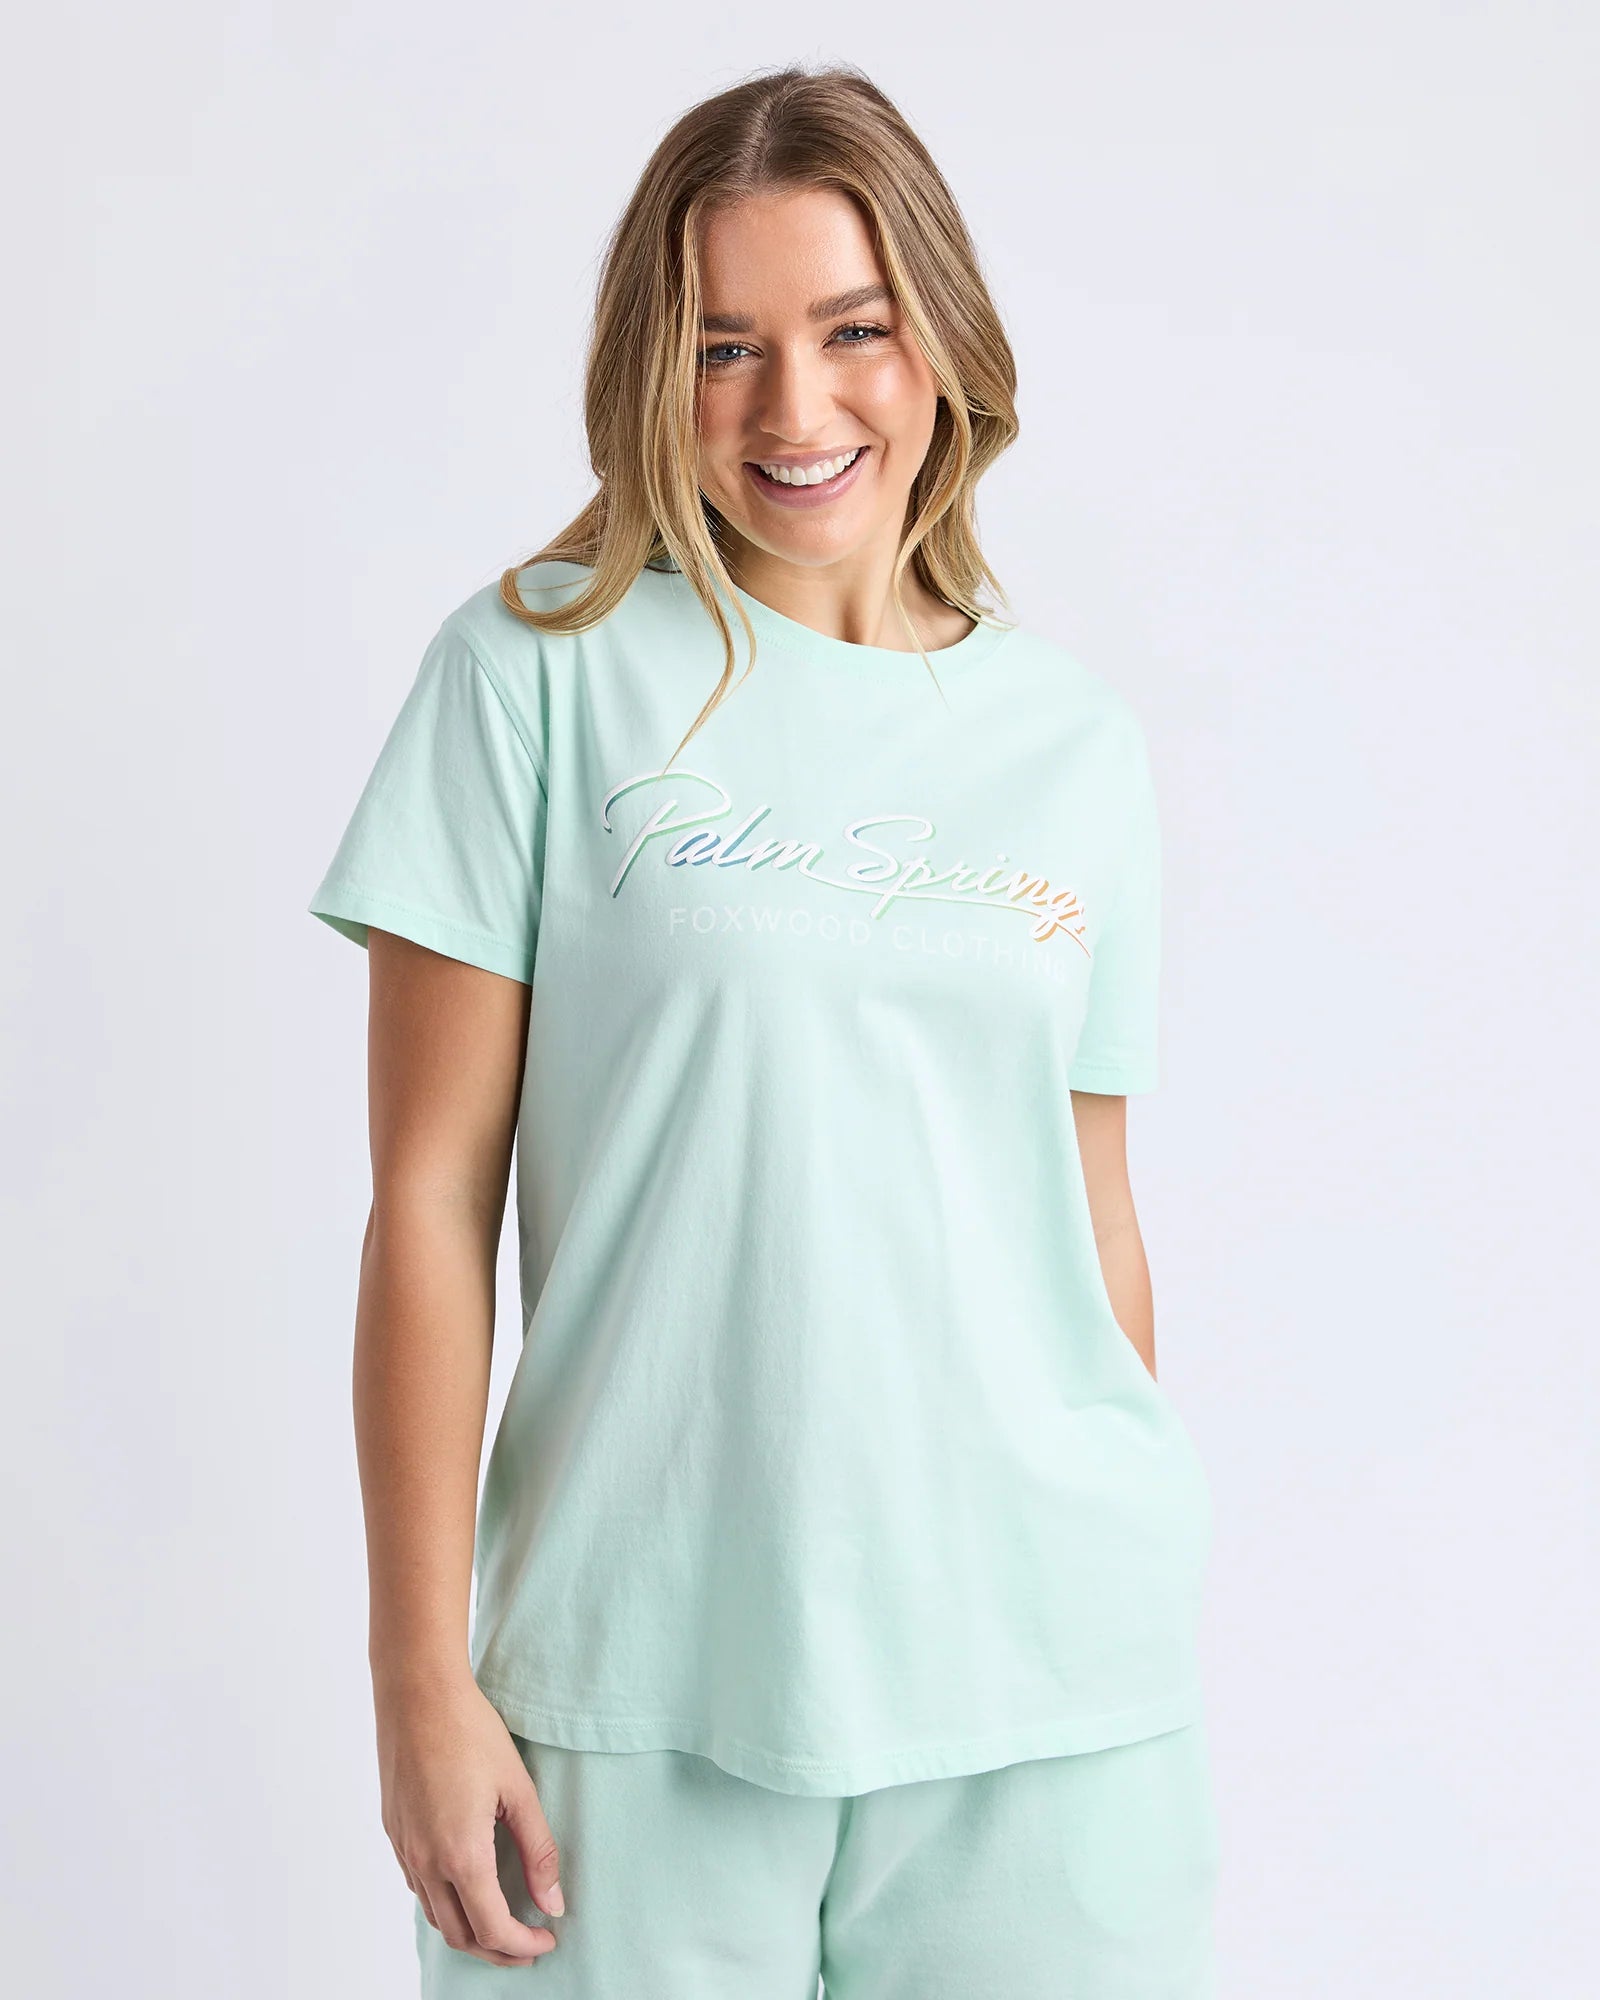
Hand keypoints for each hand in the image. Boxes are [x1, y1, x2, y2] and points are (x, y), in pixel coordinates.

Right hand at [375, 1667, 563, 1965]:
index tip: (548, 1941)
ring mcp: (404, 1850)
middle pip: (461, 1936)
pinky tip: (468, 1887)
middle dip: (498, 1950)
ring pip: (436, 1917)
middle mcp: (425, 1862)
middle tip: (530, 1945)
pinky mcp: (394, 1833)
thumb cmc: (471, 1731)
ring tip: (503, 1922)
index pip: (492, 1929)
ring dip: (470, 1931)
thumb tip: (554, 1903)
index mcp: (460, 1854)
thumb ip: (539, 1850)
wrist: (417, 1692)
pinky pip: (418, 1888)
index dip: (523, 1947)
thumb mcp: (518, 1788)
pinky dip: (446, 1904)